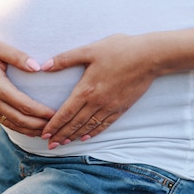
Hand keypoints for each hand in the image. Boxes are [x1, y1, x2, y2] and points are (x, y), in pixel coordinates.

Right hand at [0, 18, 55, 136]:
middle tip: (58, 127)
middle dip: (40, 125)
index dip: (42, 113)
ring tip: (48, 132)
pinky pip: (4, 122)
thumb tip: (37, 67)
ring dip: (31, 130)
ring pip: (12, 124)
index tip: (58, 114)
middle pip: (21, 120)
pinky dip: (19, 128)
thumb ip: (18, 56)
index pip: (25, 105)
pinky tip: (32, 129)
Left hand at [40, 34, 156, 148]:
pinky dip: (94, 132)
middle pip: (75, 123)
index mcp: (86, 89)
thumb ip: (66, 58)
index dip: (54, 125)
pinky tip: (86, 137)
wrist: (149, 57)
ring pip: (89, 126)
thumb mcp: (90, 50)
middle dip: (61, 135)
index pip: (66, 112)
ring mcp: (110, 107)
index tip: (44, 134)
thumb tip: (44, 66)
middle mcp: (97, 102)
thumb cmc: (119, 49)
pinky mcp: (121, 108)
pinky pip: (104, 124)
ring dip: (75, 136)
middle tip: (49, 145)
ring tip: (64, 143)